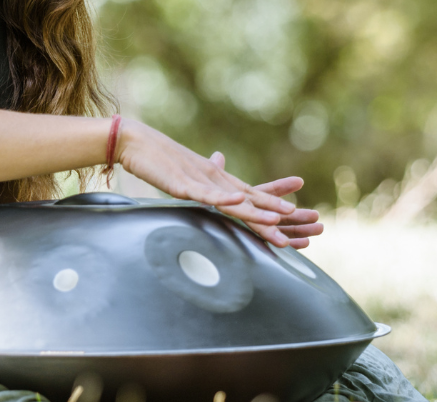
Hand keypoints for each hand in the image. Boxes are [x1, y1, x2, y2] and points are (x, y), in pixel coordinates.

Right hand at [115, 120, 315, 247]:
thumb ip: (204, 181)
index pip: (251, 195)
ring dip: (256, 211)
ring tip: (280, 218)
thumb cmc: (159, 160)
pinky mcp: (182, 184)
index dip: (273, 204)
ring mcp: (201, 181)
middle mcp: (215, 180)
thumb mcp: (188, 174)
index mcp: (217, 181)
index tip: (294, 215)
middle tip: (300, 224)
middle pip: (249, 201)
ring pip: (233, 200)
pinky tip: (237, 201)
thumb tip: (217, 174)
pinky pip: (205, 193)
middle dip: (273, 215)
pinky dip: (221, 198)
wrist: (135, 142)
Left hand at [208, 152, 324, 248]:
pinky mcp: (247, 244)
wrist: (193, 225)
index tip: (299, 182)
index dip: (282, 188)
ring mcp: (250, 230)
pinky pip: (271, 244)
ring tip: (319, 228)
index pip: (265, 193)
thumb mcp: (207, 187)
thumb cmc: (198, 201)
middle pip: (278, 215)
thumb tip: (217, 155)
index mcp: (243, 200)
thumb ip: (216, 173)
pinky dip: (288, 243)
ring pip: (279, 230)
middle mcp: (249, 216)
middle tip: (317, 216)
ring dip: (300, 230)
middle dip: (298, 216)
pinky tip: (303, 243)